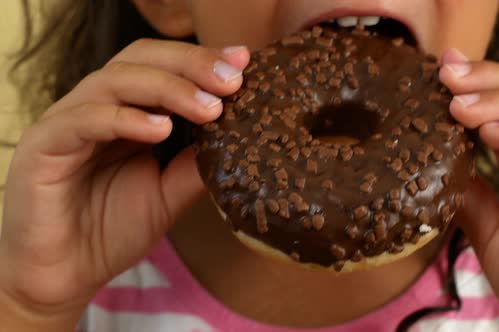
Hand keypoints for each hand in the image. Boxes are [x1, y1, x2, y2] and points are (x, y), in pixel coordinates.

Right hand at [0, 39, 248, 327]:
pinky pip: (84, 119)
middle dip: (190, 64)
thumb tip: (239, 140)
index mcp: (126, 112)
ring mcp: (68, 121)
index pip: (163, 67)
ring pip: (115, 80)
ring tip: (209, 108)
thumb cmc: (111, 231)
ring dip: (167, 88)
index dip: (202, 61)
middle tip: (232, 80)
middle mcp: (97, 107)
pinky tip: (161, 130)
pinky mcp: (44, 145)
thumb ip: (196, 166)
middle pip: (141, 58)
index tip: (244, 64)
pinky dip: (125, 118)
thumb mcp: (168, 195)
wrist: (63, 277)